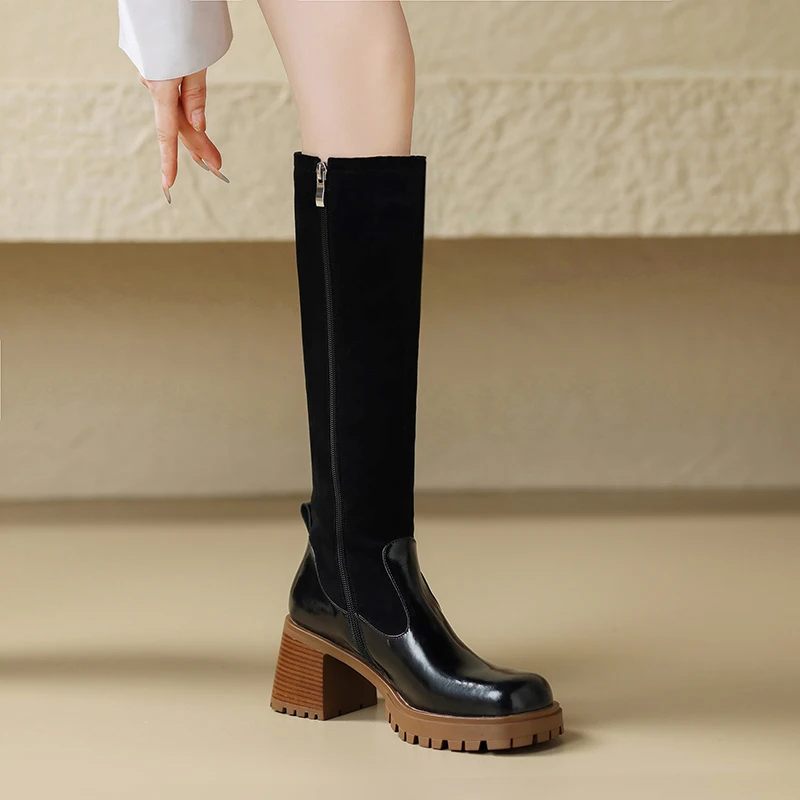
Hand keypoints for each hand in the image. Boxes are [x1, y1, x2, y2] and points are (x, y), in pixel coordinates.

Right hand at [140, 69, 228, 203]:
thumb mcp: (196, 59)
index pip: (167, 132)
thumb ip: (195, 93)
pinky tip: (192, 125)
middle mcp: (152, 82)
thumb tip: (198, 125)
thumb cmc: (183, 23)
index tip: (170, 185)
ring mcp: (151, 75)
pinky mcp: (155, 68)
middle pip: (177, 125)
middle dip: (199, 148)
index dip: (169, 161)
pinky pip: (171, 98)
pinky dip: (183, 113)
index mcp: (160, 84)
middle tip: (219, 168)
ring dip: (192, 134)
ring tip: (209, 158)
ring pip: (174, 112)